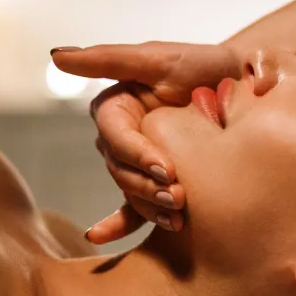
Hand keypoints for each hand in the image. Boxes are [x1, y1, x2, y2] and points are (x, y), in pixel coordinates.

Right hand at [51, 42, 242, 243]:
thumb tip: (55, 57)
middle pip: (120, 169)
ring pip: (129, 191)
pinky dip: (118, 224)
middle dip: (146, 185)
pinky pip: (131, 208)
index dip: (136, 154)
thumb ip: (108, 58)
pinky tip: (100, 237)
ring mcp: (137, 163)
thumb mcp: (158, 58)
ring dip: (148, 206)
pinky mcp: (154, 182)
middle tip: (178, 196)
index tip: (166, 168)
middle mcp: (121, 137)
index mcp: (116, 108)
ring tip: (176, 217)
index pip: (115, 136)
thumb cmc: (201, 65)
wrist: (240, 87)